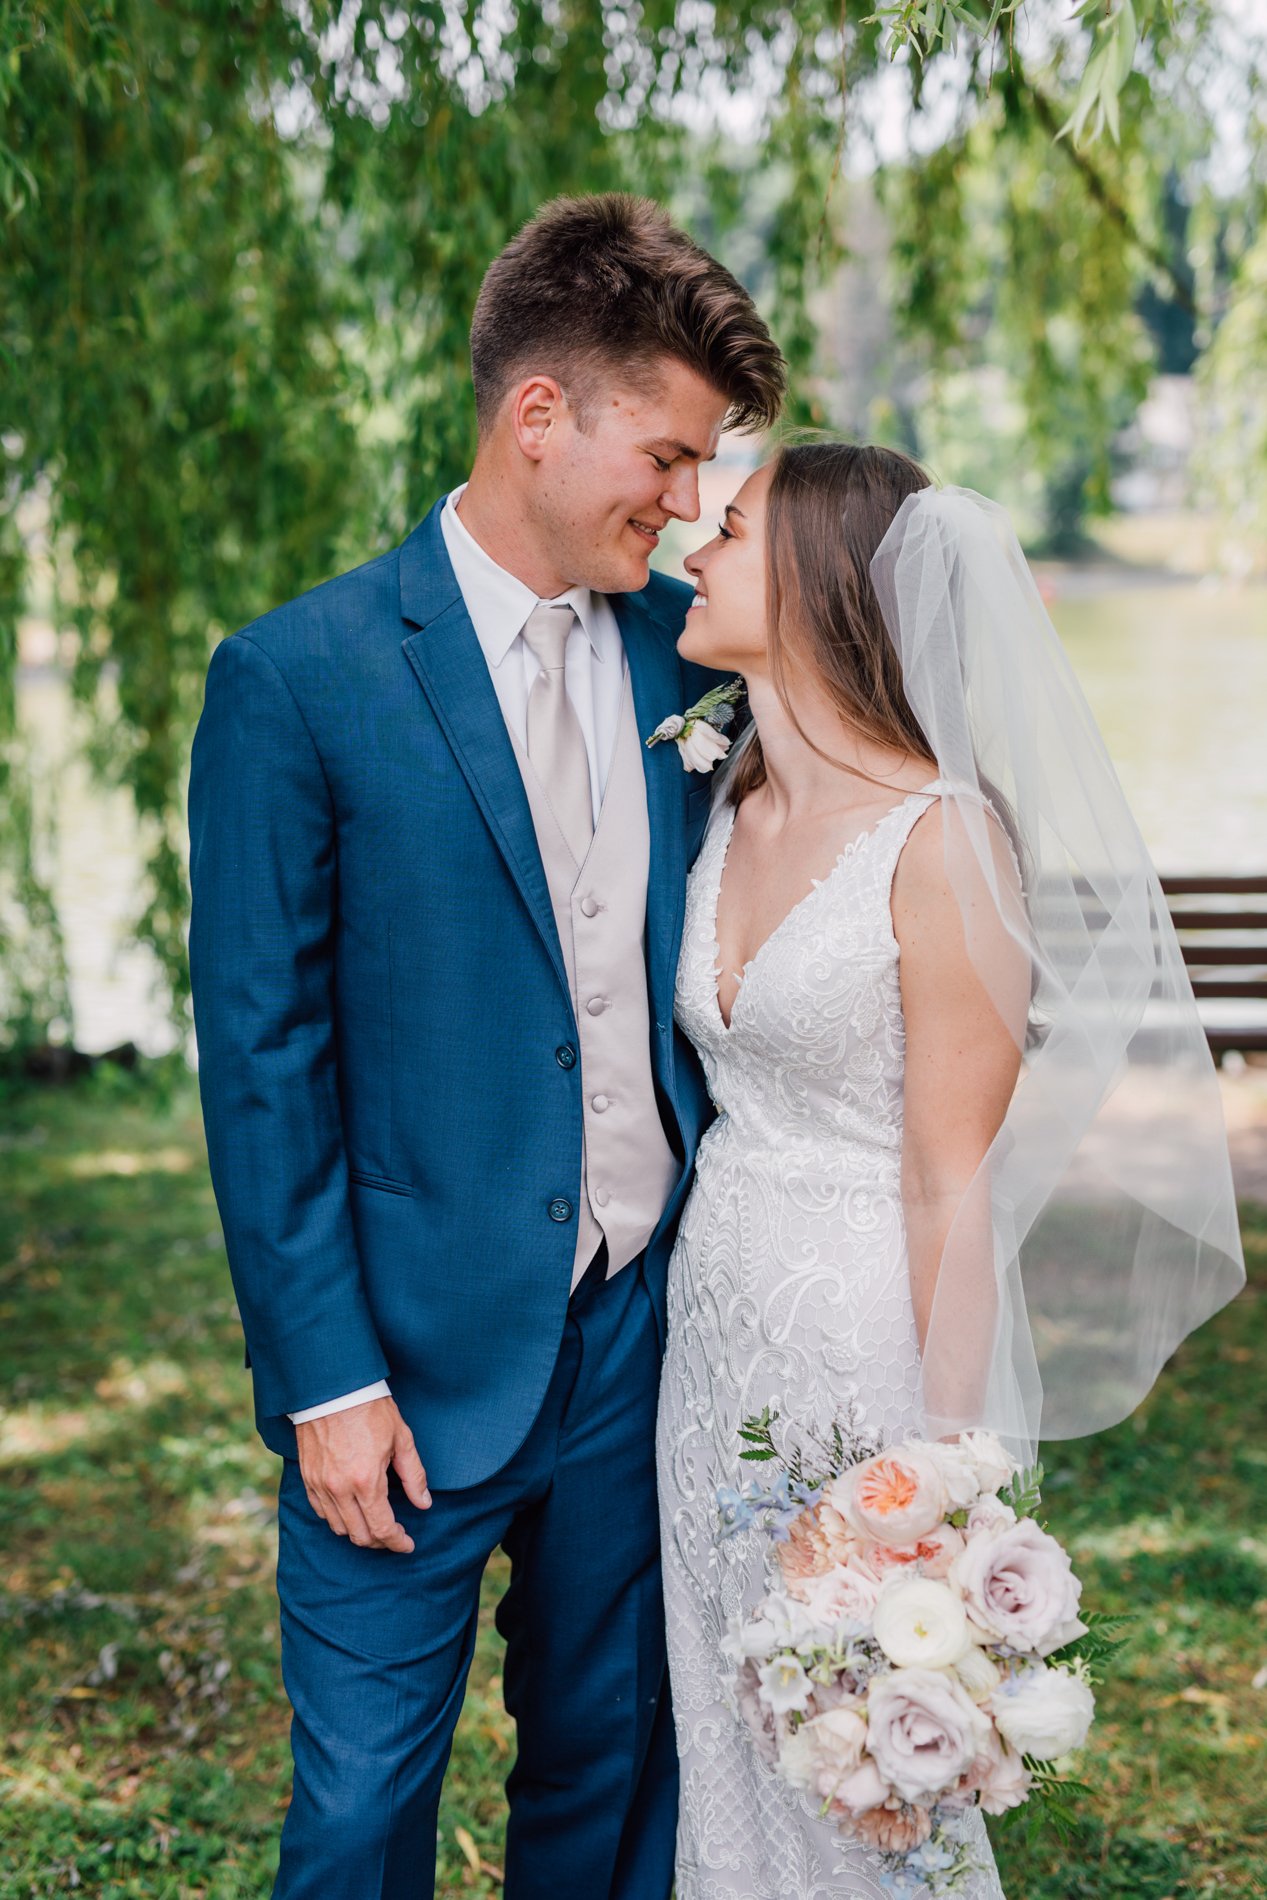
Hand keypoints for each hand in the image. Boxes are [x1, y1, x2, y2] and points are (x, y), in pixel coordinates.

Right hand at [295, 1396, 431, 1551]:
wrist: (332, 1387)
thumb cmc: (370, 1408)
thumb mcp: (401, 1438)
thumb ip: (413, 1475)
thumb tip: (424, 1503)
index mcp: (366, 1480)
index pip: (382, 1528)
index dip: (397, 1542)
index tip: (407, 1544)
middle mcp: (339, 1488)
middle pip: (359, 1535)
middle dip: (380, 1542)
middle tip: (394, 1535)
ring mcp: (320, 1484)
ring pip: (338, 1527)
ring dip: (358, 1532)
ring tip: (374, 1524)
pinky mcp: (307, 1477)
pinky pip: (321, 1511)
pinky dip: (337, 1518)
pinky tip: (351, 1510)